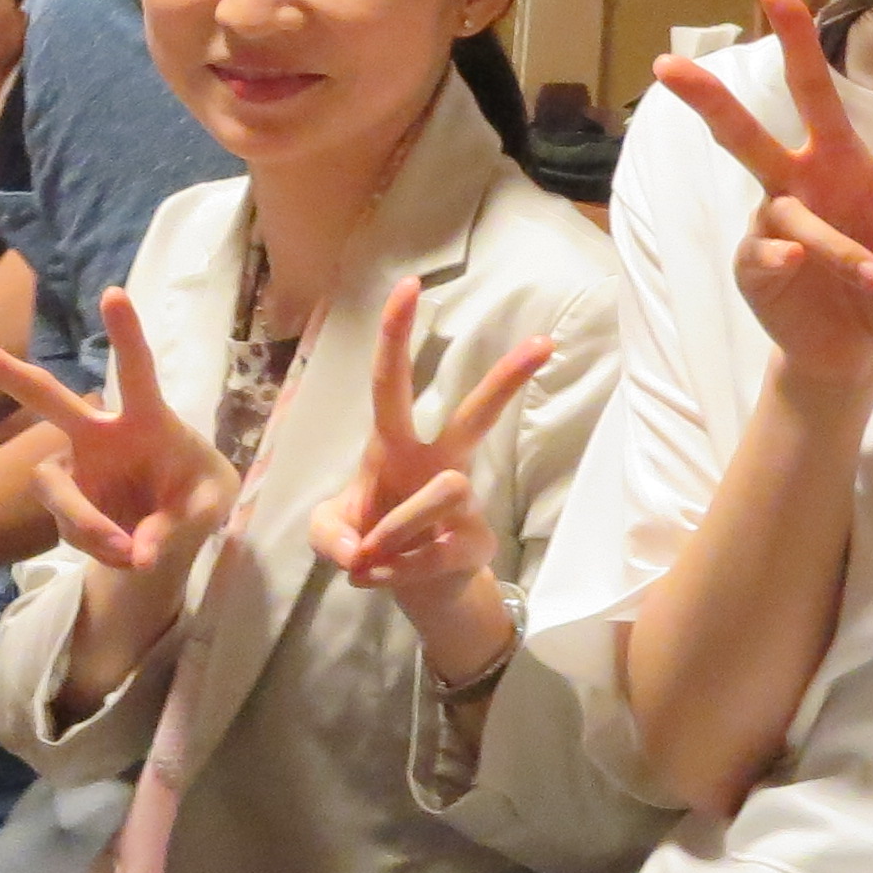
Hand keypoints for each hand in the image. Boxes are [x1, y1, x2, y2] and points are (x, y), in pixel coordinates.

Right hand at [0, 286, 233, 582]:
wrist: (176, 533)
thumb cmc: (198, 495)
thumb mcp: (211, 508)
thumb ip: (177, 526)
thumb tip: (136, 554)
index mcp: (147, 418)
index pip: (137, 371)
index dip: (125, 334)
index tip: (114, 292)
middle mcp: (99, 433)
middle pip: (41, 395)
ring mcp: (74, 466)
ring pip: (50, 485)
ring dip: (84, 522)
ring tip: (129, 554)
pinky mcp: (62, 501)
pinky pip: (67, 527)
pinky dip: (96, 546)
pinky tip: (126, 554)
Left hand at [312, 282, 553, 692]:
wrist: (407, 587)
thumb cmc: (368, 540)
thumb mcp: (328, 537)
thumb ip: (328, 535)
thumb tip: (358, 550)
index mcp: (394, 446)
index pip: (392, 384)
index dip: (396, 337)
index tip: (410, 285)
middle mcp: (437, 462)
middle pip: (476, 415)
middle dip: (508, 378)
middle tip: (545, 341)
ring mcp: (463, 501)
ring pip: (445, 492)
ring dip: (396, 529)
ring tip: (370, 558)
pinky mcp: (477, 540)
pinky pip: (438, 550)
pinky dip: (396, 571)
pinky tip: (383, 576)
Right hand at [655, 0, 872, 387]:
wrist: (864, 351)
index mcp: (839, 161)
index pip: (814, 89)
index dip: (795, 37)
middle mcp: (796, 184)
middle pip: (746, 134)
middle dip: (709, 99)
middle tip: (667, 66)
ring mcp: (770, 229)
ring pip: (788, 217)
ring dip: (839, 248)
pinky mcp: (755, 272)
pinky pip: (763, 257)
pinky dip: (788, 263)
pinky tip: (800, 272)